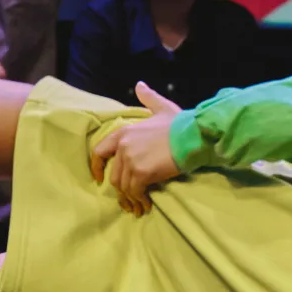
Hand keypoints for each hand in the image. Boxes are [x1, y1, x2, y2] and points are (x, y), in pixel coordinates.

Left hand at [89, 83, 185, 215]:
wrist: (194, 135)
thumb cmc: (180, 123)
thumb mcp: (162, 107)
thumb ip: (148, 98)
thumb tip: (139, 85)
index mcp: (124, 131)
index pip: (100, 151)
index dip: (97, 167)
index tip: (99, 178)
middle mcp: (123, 146)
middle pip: (114, 174)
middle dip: (121, 190)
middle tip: (129, 200)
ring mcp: (131, 160)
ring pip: (123, 186)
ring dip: (130, 199)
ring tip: (138, 207)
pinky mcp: (141, 173)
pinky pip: (135, 192)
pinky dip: (139, 200)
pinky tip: (146, 205)